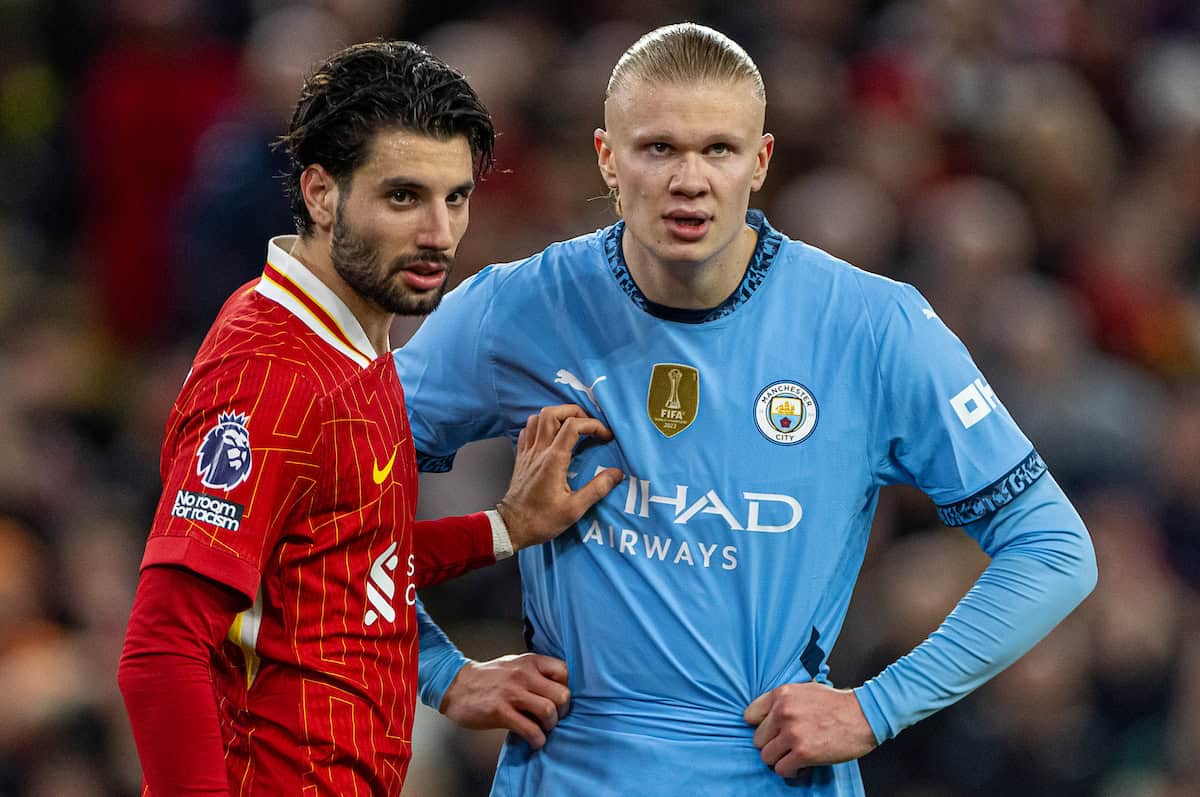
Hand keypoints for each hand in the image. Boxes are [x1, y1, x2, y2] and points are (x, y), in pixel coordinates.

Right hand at [439, 654, 570, 749]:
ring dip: (550, 726)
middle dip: (563, 712)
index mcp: (531, 661)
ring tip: (543, 730)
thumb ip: (537, 673)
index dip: (569, 688)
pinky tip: (534, 741)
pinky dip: (537, 739)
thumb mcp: (516, 665)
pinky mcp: (500, 711)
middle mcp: (524, 674)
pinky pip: (530, 729)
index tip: (562, 701)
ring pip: (549, 711)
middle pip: (563, 695)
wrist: (456, 685)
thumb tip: (561, 689)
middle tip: (554, 719)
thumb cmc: (490, 677)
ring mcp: (512, 693)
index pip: (566, 671)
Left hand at [498, 404, 622, 550]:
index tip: (606, 437)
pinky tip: (550, 437)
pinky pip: (527, 431)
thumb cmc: (542, 520)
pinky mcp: (520, 458)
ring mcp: (527, 452)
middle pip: (552, 413)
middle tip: (588, 424)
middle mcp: (539, 450)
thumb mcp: (574, 509)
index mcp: (554, 460)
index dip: (594, 425)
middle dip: (574, 412)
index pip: (574, 426)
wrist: (511, 527)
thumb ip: (597, 489)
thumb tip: (617, 473)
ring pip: (537, 418)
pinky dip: (540, 427)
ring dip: (556, 416)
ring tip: (571, 426)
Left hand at [743, 682, 876, 776]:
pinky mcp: (804, 752)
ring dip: (780, 759)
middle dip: (772, 745)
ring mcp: (792, 733)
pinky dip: (791, 770)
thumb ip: (785, 701)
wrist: (864, 715)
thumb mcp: (805, 690)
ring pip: (767, 757)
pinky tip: (802, 765)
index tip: (771, 732)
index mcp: (782, 695)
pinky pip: (782, 769)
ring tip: (794, 756)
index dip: (760, 726)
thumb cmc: (837, 704)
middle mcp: (783, 712)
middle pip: (758, 739)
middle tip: (787, 746)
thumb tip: (768, 715)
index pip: (750, 715)